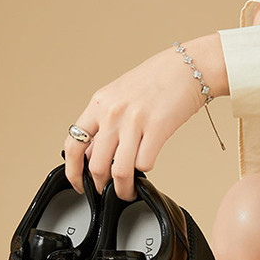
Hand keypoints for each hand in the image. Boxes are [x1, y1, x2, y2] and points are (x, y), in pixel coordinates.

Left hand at [63, 34, 227, 199]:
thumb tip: (94, 154)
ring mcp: (134, 120)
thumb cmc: (156, 81)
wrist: (187, 67)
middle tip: (109, 192)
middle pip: (96, 165)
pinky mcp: (157, 128)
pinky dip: (144, 171)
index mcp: (99, 104)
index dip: (73, 172)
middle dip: (102, 187)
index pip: (73, 144)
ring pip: (120, 171)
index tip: (80, 184)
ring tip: (129, 191)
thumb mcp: (118, 96)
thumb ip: (104, 123)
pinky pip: (144, 163)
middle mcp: (112, 112)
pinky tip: (147, 165)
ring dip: (124, 189)